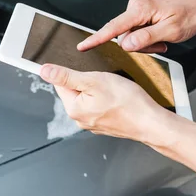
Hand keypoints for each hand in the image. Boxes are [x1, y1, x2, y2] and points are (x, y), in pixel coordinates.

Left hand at [40, 64, 171, 143]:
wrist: (151, 122)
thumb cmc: (127, 102)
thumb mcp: (93, 80)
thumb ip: (66, 76)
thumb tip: (44, 72)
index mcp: (73, 109)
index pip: (61, 83)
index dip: (74, 72)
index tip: (87, 71)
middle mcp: (80, 119)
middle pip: (76, 90)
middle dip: (88, 81)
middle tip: (104, 81)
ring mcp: (93, 123)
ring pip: (90, 97)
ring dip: (99, 90)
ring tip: (114, 90)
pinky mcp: (105, 124)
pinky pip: (100, 106)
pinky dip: (107, 100)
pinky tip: (118, 98)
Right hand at [77, 0, 195, 52]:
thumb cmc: (191, 12)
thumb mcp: (172, 30)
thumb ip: (147, 38)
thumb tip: (126, 44)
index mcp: (140, 9)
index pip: (113, 28)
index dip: (96, 39)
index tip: (83, 46)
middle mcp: (136, 6)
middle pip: (125, 36)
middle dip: (141, 45)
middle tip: (162, 45)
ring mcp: (139, 8)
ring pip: (133, 35)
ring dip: (147, 42)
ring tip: (165, 38)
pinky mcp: (143, 11)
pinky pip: (139, 29)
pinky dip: (150, 36)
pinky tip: (162, 33)